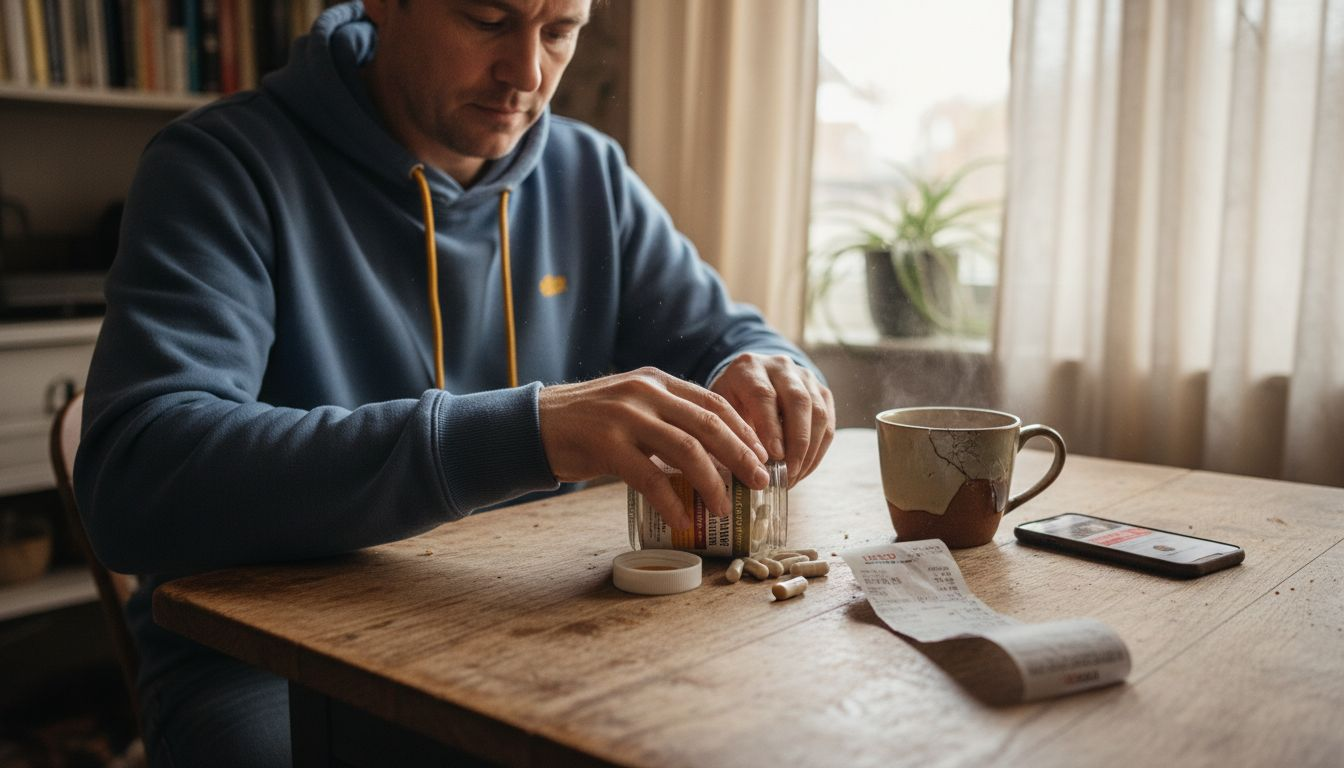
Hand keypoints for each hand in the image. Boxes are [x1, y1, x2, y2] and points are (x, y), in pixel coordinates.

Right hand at [538, 368, 769, 528]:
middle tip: (761, 482)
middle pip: (708, 423)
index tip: (763, 455)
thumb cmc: (587, 422)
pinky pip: (650, 477)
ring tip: (725, 506)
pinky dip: (672, 501)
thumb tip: (711, 452)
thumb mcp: (631, 405)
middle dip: (741, 455)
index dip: (743, 430)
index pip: (713, 401)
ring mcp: (625, 416)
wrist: (534, 424)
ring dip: (712, 481)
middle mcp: (645, 392)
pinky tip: (684, 518)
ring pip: (686, 449)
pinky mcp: (606, 445)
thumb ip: (666, 418)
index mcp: (656, 381)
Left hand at [710, 353, 835, 484]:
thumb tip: (749, 468)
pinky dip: (818, 450)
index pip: (764, 395)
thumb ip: (733, 431)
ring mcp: (805, 377)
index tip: (774, 456)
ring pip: (818, 412)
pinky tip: (804, 469)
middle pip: (798, 401)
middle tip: (788, 473)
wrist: (751, 380)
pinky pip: (828, 423)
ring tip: (795, 475)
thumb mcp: (721, 409)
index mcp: (749, 367)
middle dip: (796, 442)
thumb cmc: (732, 400)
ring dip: (809, 450)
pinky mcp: (822, 391)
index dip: (771, 427)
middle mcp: (781, 366)